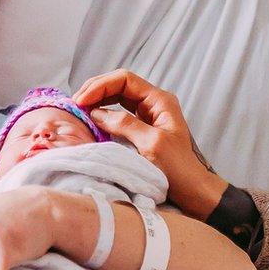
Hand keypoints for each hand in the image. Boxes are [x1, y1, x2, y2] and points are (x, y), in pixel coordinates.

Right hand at [73, 71, 225, 219]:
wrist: (192, 189)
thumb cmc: (178, 169)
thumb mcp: (151, 144)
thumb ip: (125, 124)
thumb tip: (96, 113)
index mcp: (160, 100)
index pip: (125, 80)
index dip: (100, 86)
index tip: (82, 100)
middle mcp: (154, 102)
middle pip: (119, 84)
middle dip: (96, 89)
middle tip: (76, 102)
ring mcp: (148, 113)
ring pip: (117, 96)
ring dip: (98, 99)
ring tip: (80, 107)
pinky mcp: (142, 126)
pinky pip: (119, 111)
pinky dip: (103, 111)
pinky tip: (92, 117)